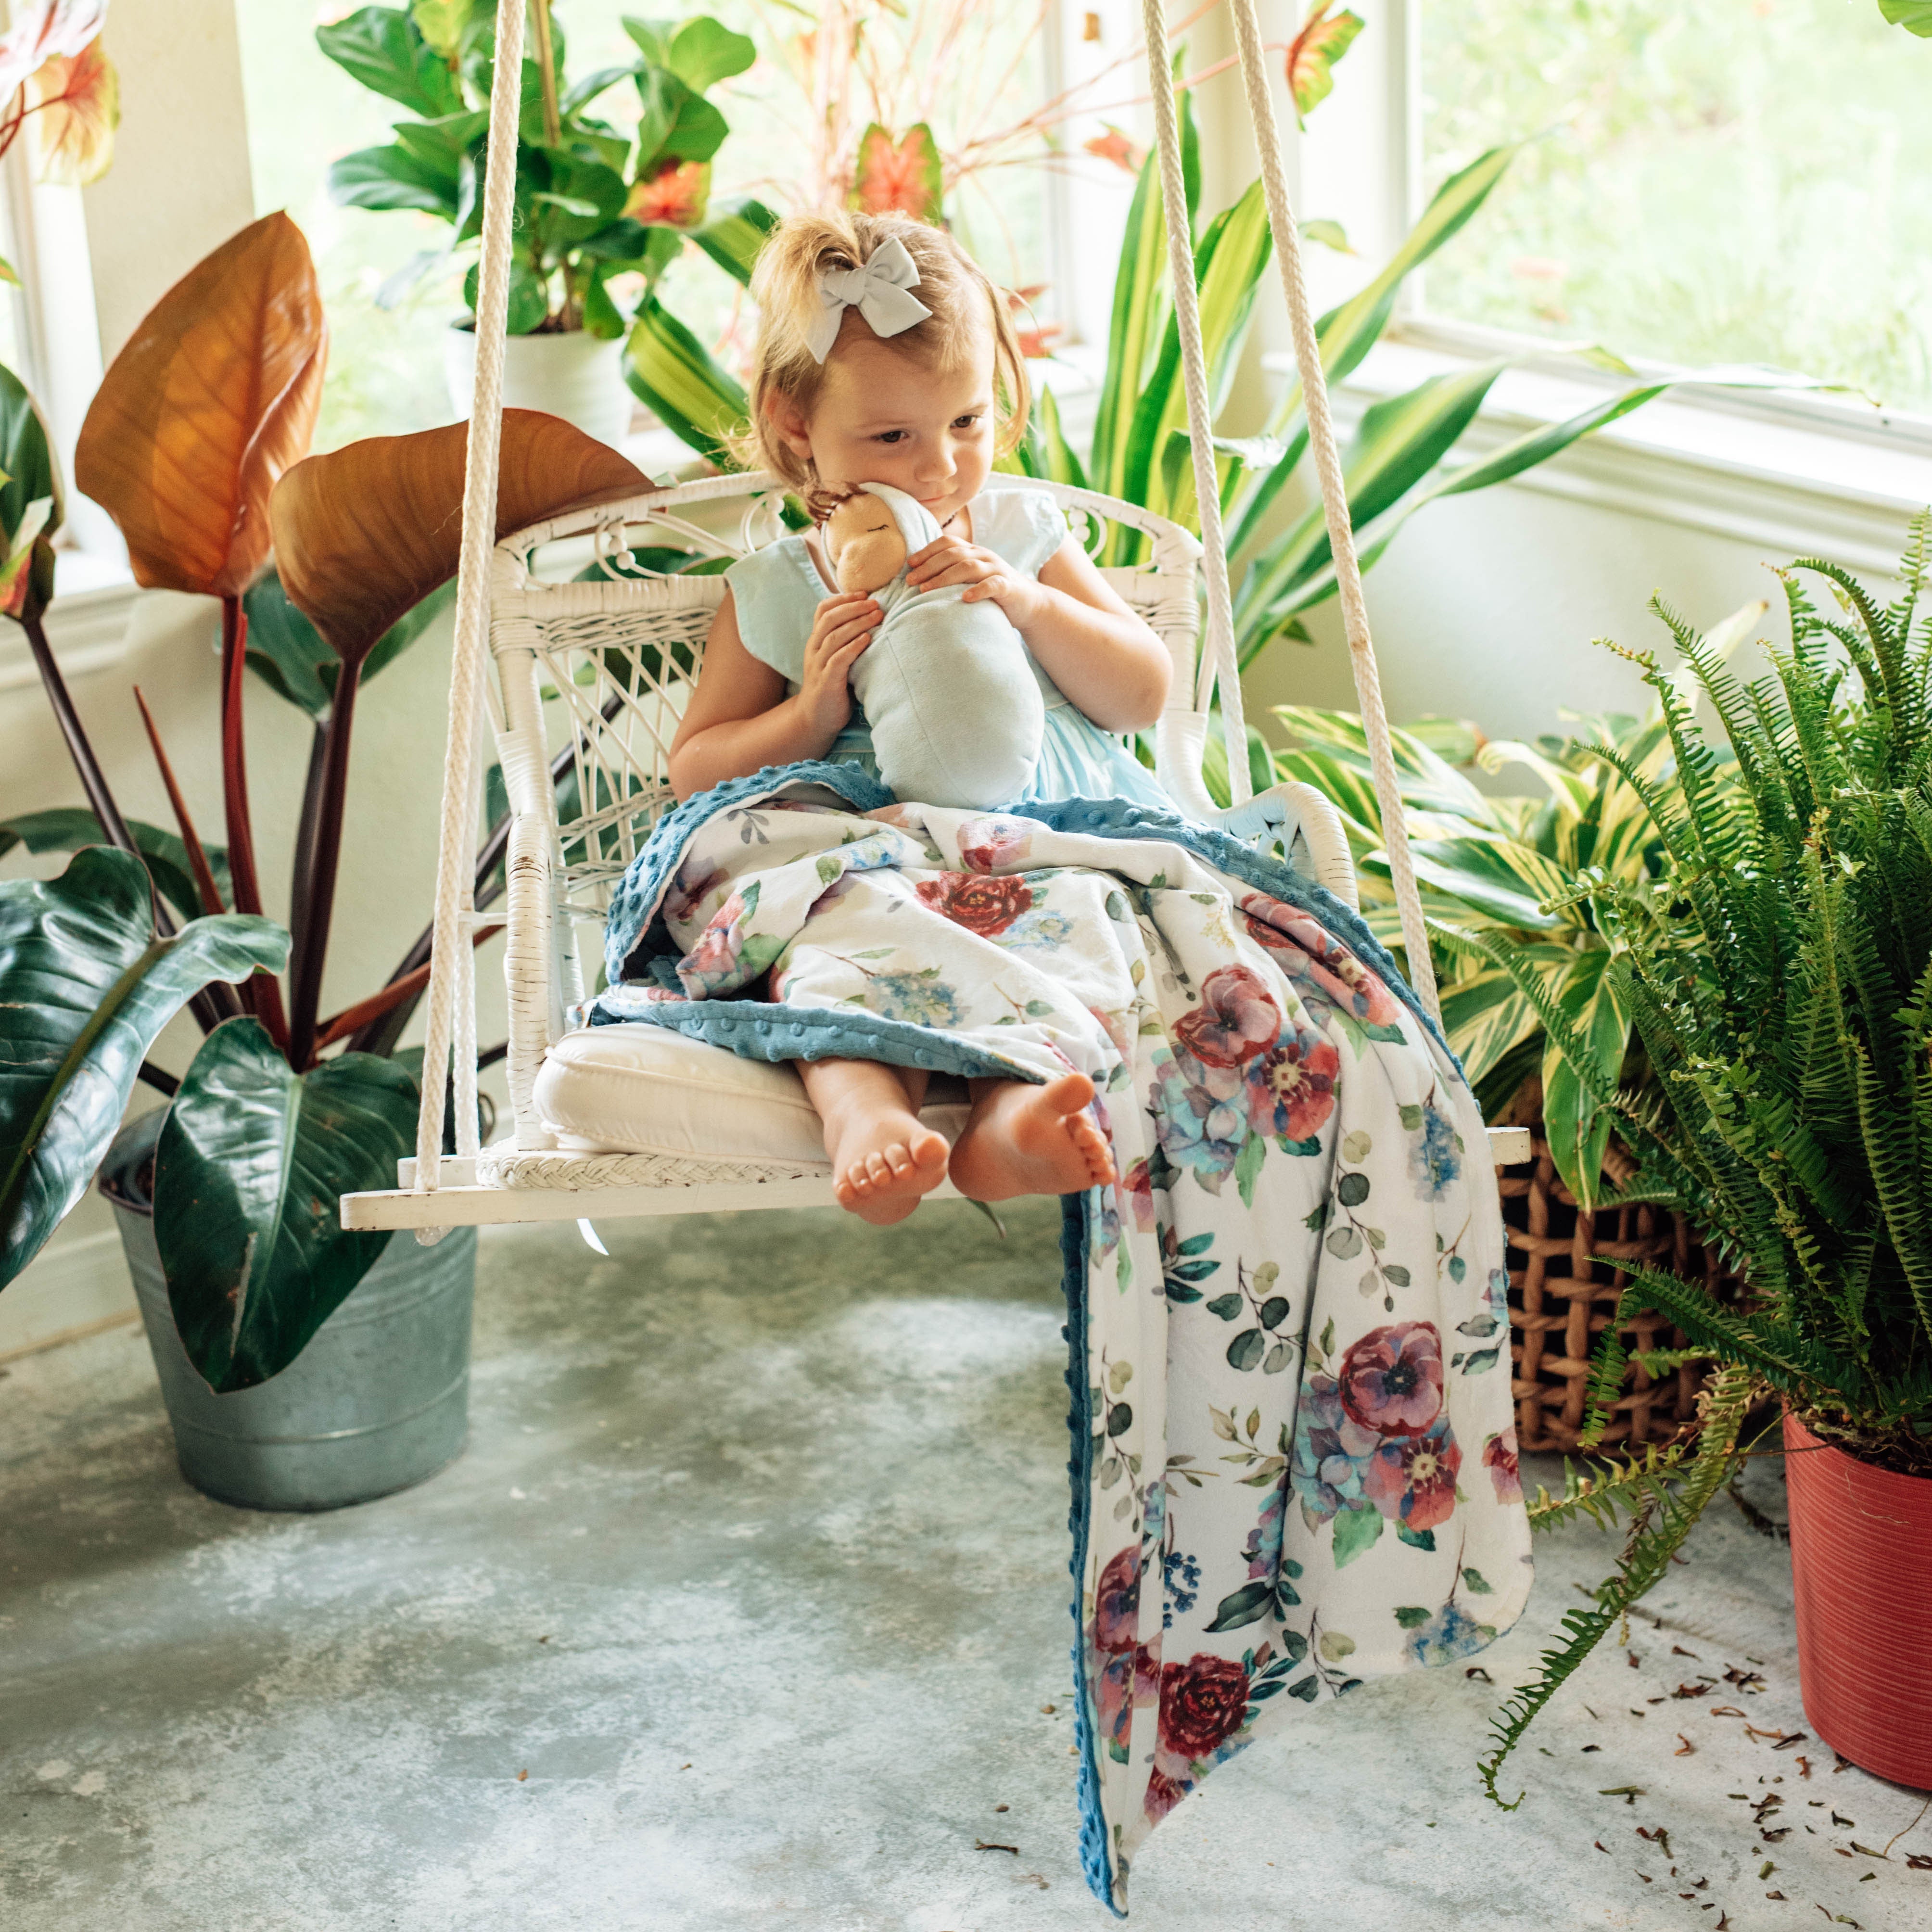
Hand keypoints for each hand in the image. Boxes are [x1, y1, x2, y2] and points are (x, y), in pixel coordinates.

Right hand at [794, 591, 879, 741]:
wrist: (815, 719)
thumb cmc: (833, 686)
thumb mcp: (836, 659)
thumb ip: (846, 642)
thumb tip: (871, 621)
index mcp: (816, 641)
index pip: (823, 610)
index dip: (842, 598)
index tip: (864, 593)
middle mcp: (814, 649)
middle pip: (830, 618)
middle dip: (854, 607)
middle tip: (875, 603)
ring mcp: (818, 665)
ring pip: (835, 636)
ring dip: (858, 623)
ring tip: (877, 616)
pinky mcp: (826, 681)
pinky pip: (838, 659)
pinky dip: (853, 647)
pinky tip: (867, 639)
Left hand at [905, 533, 1047, 627]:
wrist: (1028, 603)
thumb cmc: (992, 593)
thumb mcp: (971, 579)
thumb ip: (952, 574)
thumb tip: (918, 579)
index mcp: (973, 552)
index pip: (947, 544)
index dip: (927, 551)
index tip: (909, 564)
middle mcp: (984, 556)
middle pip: (953, 555)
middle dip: (929, 566)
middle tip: (910, 581)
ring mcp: (997, 569)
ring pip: (968, 567)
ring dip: (944, 578)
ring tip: (926, 590)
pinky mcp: (1008, 586)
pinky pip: (993, 584)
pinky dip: (978, 590)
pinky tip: (964, 598)